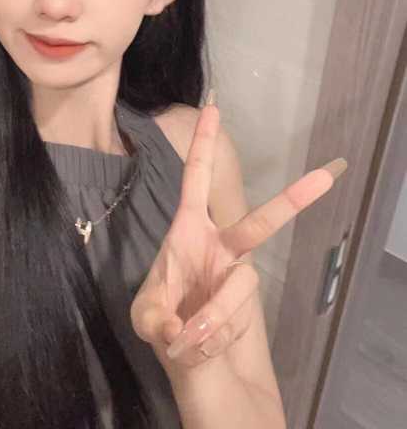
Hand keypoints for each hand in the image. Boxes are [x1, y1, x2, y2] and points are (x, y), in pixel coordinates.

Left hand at [130, 95, 347, 371]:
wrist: (192, 363)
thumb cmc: (164, 323)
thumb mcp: (146, 320)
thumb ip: (156, 318)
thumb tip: (179, 328)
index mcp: (187, 231)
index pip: (195, 179)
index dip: (203, 145)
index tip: (212, 108)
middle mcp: (218, 246)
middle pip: (258, 223)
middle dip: (291, 201)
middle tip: (325, 176)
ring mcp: (237, 275)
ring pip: (240, 288)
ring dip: (212, 318)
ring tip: (186, 339)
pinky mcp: (248, 304)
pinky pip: (238, 316)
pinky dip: (214, 335)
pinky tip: (199, 345)